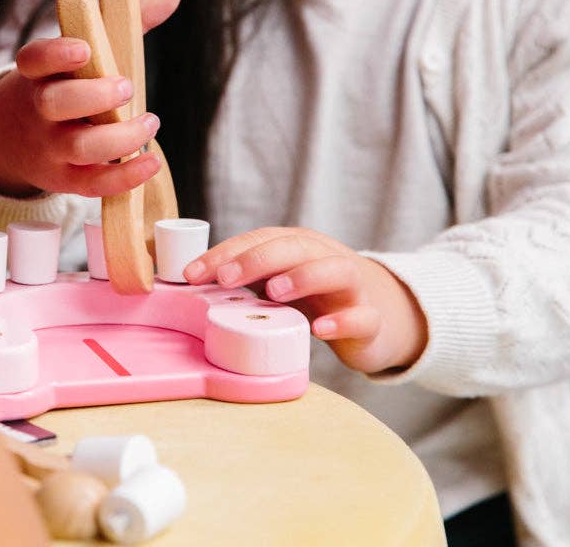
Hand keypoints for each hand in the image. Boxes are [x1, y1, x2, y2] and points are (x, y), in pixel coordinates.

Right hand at [0, 0, 180, 196]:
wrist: (12, 137)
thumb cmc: (64, 82)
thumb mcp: (85, 48)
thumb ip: (129, 16)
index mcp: (38, 71)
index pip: (35, 58)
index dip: (56, 54)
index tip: (83, 49)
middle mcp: (39, 109)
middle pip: (55, 103)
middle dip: (92, 96)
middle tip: (125, 87)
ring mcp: (49, 146)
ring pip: (77, 146)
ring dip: (118, 137)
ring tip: (149, 123)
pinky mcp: (64, 178)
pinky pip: (91, 183)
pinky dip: (123, 177)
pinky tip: (151, 161)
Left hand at [184, 227, 427, 373]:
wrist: (378, 312)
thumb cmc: (315, 294)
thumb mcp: (280, 279)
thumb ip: (247, 277)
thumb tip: (193, 280)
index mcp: (295, 245)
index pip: (257, 240)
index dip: (224, 254)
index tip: (191, 274)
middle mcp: (323, 256)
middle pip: (292, 247)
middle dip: (256, 260)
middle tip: (225, 277)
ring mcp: (351, 286)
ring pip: (334, 270)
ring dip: (303, 277)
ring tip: (274, 292)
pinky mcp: (370, 318)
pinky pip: (362, 316)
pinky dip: (342, 321)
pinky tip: (321, 329)